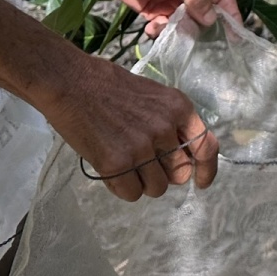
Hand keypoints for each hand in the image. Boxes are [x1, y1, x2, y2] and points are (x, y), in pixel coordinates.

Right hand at [39, 52, 216, 200]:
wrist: (70, 81)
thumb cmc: (107, 86)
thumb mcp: (152, 97)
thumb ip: (170, 123)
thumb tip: (179, 157)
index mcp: (178, 107)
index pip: (206, 146)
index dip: (206, 169)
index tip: (201, 182)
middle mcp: (165, 128)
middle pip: (179, 173)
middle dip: (163, 173)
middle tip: (142, 161)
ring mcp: (142, 147)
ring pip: (156, 188)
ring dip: (141, 182)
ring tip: (123, 161)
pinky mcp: (117, 163)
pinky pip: (131, 194)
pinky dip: (121, 188)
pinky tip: (109, 168)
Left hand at [86, 0, 241, 35]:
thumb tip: (212, 20)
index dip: (231, 16)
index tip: (236, 38)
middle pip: (203, 15)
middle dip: (199, 29)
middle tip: (194, 42)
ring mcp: (171, 0)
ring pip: (183, 24)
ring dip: (175, 31)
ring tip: (162, 28)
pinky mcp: (153, 10)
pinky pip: (164, 27)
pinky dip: (159, 31)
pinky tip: (150, 27)